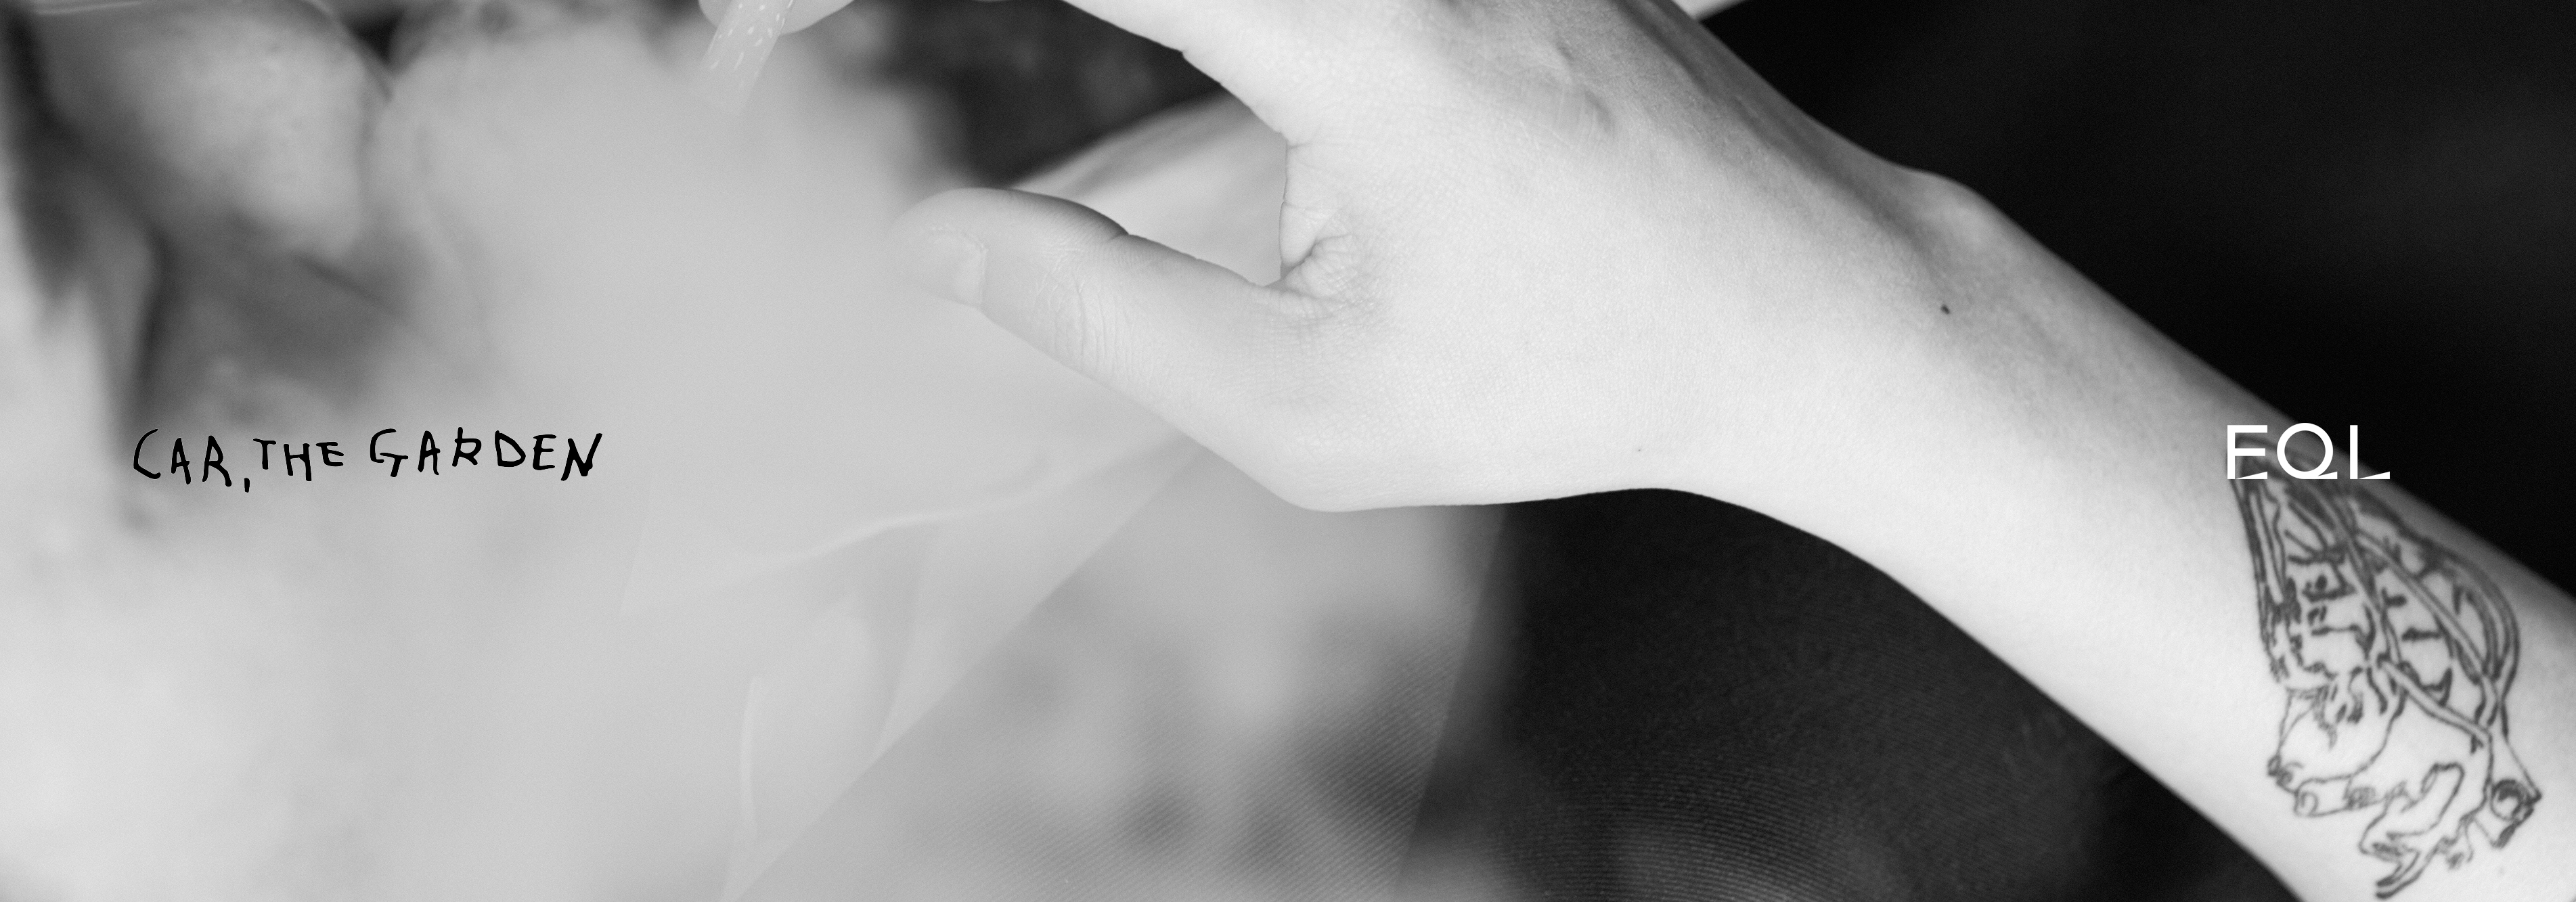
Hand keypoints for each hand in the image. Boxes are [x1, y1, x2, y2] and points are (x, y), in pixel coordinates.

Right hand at [888, 0, 1982, 511]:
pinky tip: (1137, 54)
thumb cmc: (1575, 377)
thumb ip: (1103, 316)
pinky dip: (1177, 20)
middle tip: (806, 47)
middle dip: (928, 3)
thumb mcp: (1317, 412)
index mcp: (1356, 41)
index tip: (773, 38)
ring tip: (903, 57)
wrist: (1803, 302)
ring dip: (1092, 18)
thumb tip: (930, 237)